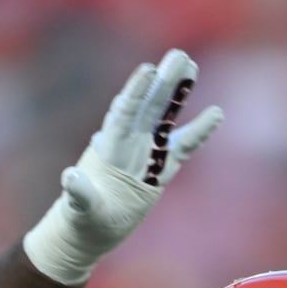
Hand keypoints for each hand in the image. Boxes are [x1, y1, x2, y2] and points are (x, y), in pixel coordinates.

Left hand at [23, 49, 223, 284]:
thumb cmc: (81, 220)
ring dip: (177, 95)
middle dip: (162, 82)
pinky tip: (216, 113)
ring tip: (191, 66)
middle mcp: (128, 144)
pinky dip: (198, 131)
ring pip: (164, 118)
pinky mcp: (160, 170)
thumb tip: (70, 176)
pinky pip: (182, 146)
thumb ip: (79, 193)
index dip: (135, 93)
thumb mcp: (80, 209)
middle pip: (148, 107)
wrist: (90, 232)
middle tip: (178, 55)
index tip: (147, 71)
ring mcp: (145, 154)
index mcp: (109, 148)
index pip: (124, 114)